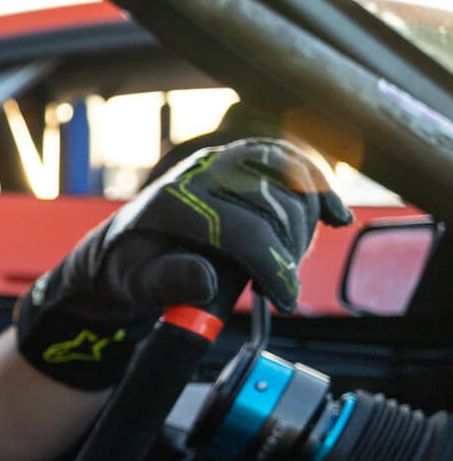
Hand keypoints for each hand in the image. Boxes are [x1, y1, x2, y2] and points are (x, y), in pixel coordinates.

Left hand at [14, 138, 352, 388]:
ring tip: (286, 262)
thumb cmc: (132, 267)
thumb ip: (166, 282)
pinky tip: (335, 218)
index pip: (243, 231)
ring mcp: (222, 162)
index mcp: (173, 203)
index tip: (285, 300)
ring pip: (292, 183)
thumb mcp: (135, 284)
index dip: (273, 267)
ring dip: (305, 227)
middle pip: (276, 206)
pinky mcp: (240, 160)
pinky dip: (320, 188)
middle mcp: (200, 173)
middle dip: (289, 252)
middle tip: (278, 285)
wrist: (126, 244)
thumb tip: (206, 279)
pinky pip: (292, 163)